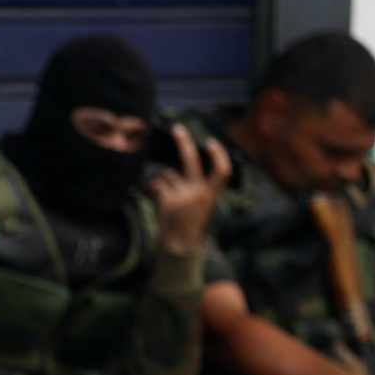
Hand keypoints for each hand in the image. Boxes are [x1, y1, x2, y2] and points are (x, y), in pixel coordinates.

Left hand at [147, 125, 231, 257]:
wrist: (180, 246)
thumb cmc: (190, 222)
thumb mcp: (202, 205)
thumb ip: (198, 186)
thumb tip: (180, 162)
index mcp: (211, 194)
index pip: (222, 170)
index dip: (218, 154)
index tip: (210, 142)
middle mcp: (199, 193)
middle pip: (190, 161)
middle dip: (183, 142)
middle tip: (176, 128)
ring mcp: (183, 196)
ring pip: (167, 174)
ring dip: (163, 181)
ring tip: (167, 196)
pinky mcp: (167, 201)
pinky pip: (156, 183)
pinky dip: (153, 188)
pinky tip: (156, 196)